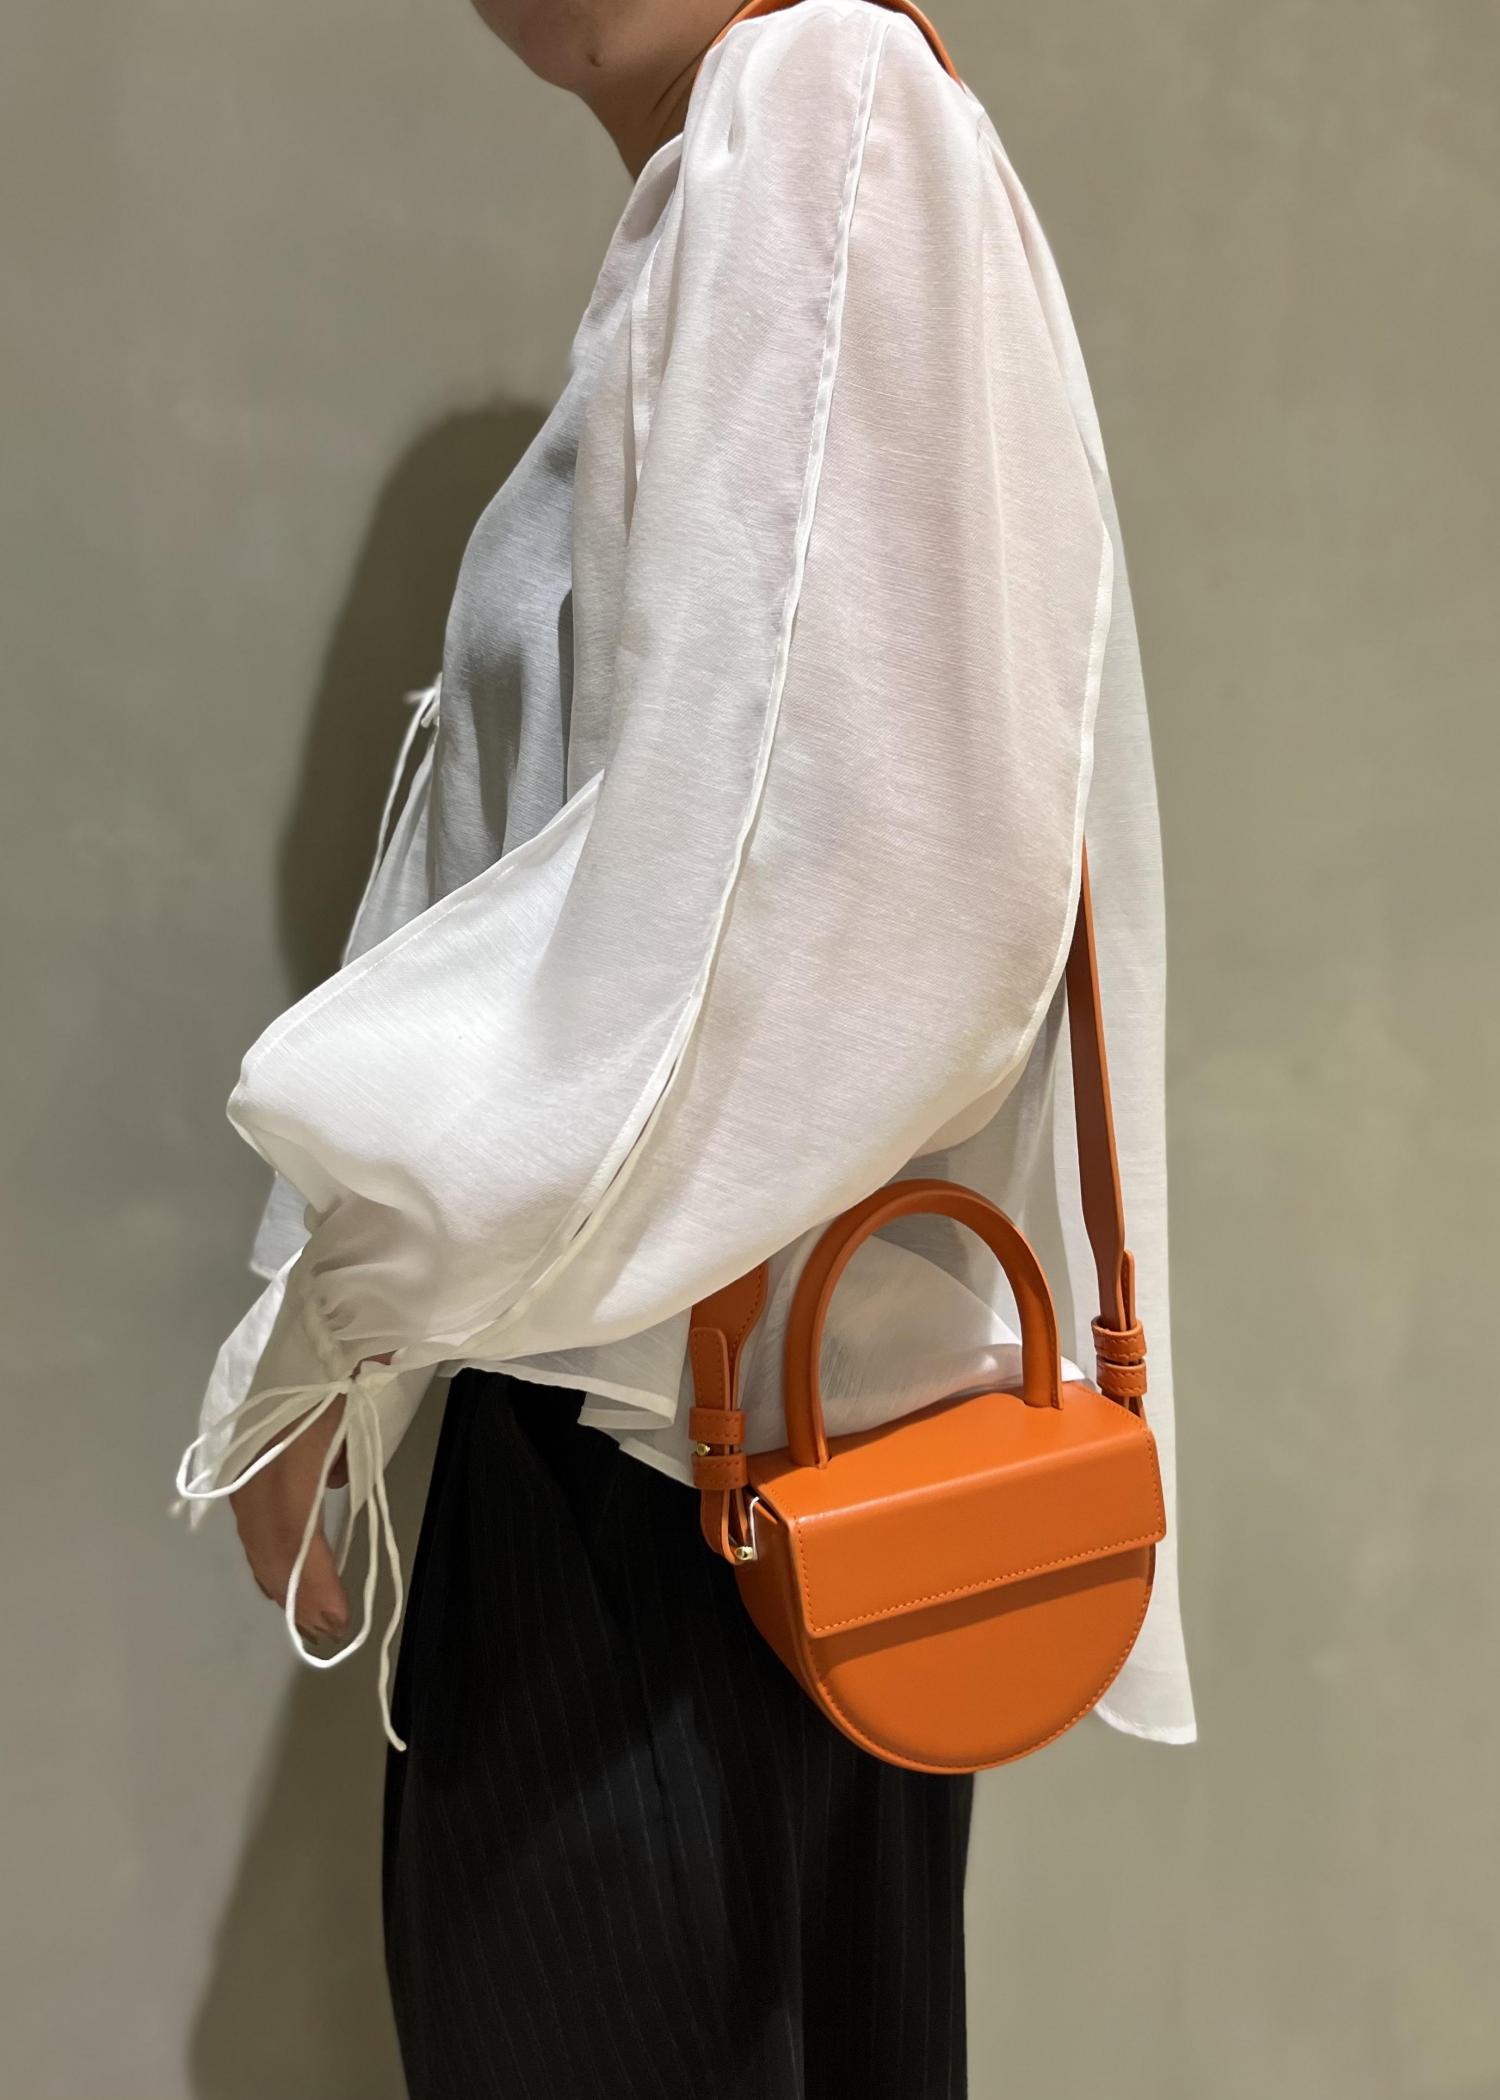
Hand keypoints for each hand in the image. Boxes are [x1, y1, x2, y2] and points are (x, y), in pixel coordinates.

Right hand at [228, 1353, 392, 1643]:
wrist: (338, 1295)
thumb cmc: (366, 1343)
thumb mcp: (373, 1394)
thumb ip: (352, 1449)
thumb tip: (338, 1481)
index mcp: (291, 1440)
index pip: (293, 1522)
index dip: (309, 1575)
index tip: (334, 1614)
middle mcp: (260, 1448)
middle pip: (265, 1532)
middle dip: (291, 1586)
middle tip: (325, 1628)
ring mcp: (251, 1441)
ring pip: (253, 1519)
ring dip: (276, 1567)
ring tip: (303, 1609)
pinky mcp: (255, 1436)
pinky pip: (252, 1498)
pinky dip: (267, 1536)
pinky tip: (282, 1561)